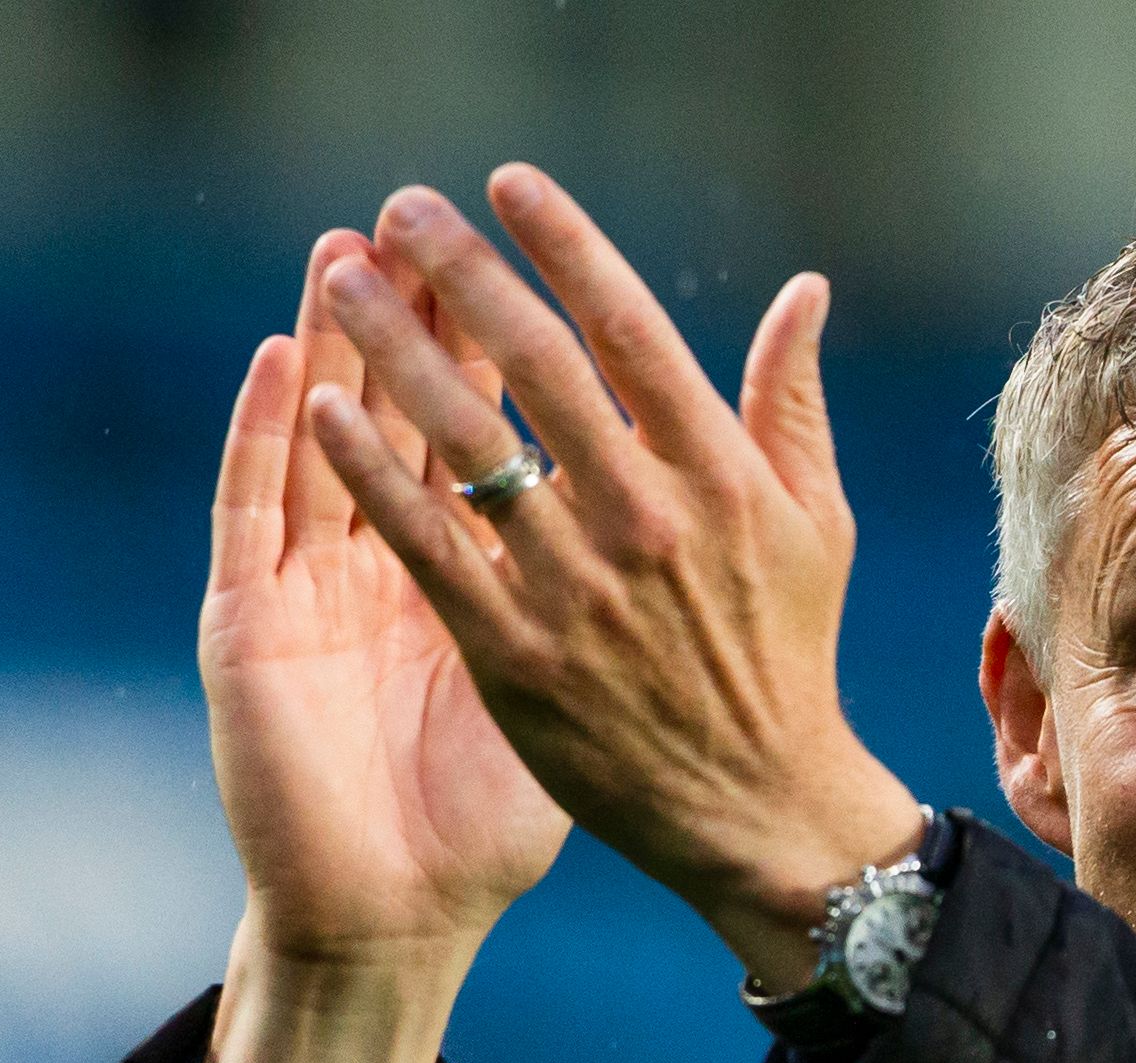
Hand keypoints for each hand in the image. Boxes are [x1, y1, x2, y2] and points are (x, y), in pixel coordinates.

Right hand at [197, 230, 571, 1062]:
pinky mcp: (250, 632)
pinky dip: (261, 441)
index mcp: (460, 571)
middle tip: (424, 216)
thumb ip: (618, 600)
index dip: (499, 341)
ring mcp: (306, 590)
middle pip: (397, 413)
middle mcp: (376, 565)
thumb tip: (687, 521)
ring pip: (318, 441)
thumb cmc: (484, 825)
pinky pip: (252, 520)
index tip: (525, 251)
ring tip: (344, 254)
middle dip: (413, 315)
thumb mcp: (571, 695)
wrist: (397, 922)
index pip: (479, 429)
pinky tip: (280, 371)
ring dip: (330, 346)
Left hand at [302, 167, 926, 993]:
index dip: (564, 244)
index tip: (506, 183)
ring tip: (342, 279)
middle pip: (534, 365)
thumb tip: (802, 290)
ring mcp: (574, 588)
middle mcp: (643, 517)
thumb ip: (791, 402)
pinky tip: (322, 410)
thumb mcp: (813, 522)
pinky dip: (371, 472)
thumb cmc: (786, 654)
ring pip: (467, 443)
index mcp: (717, 473)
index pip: (627, 328)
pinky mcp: (515, 655)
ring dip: (395, 349)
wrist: (755, 805)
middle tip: (400, 208)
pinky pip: (427, 543)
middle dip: (459, 272)